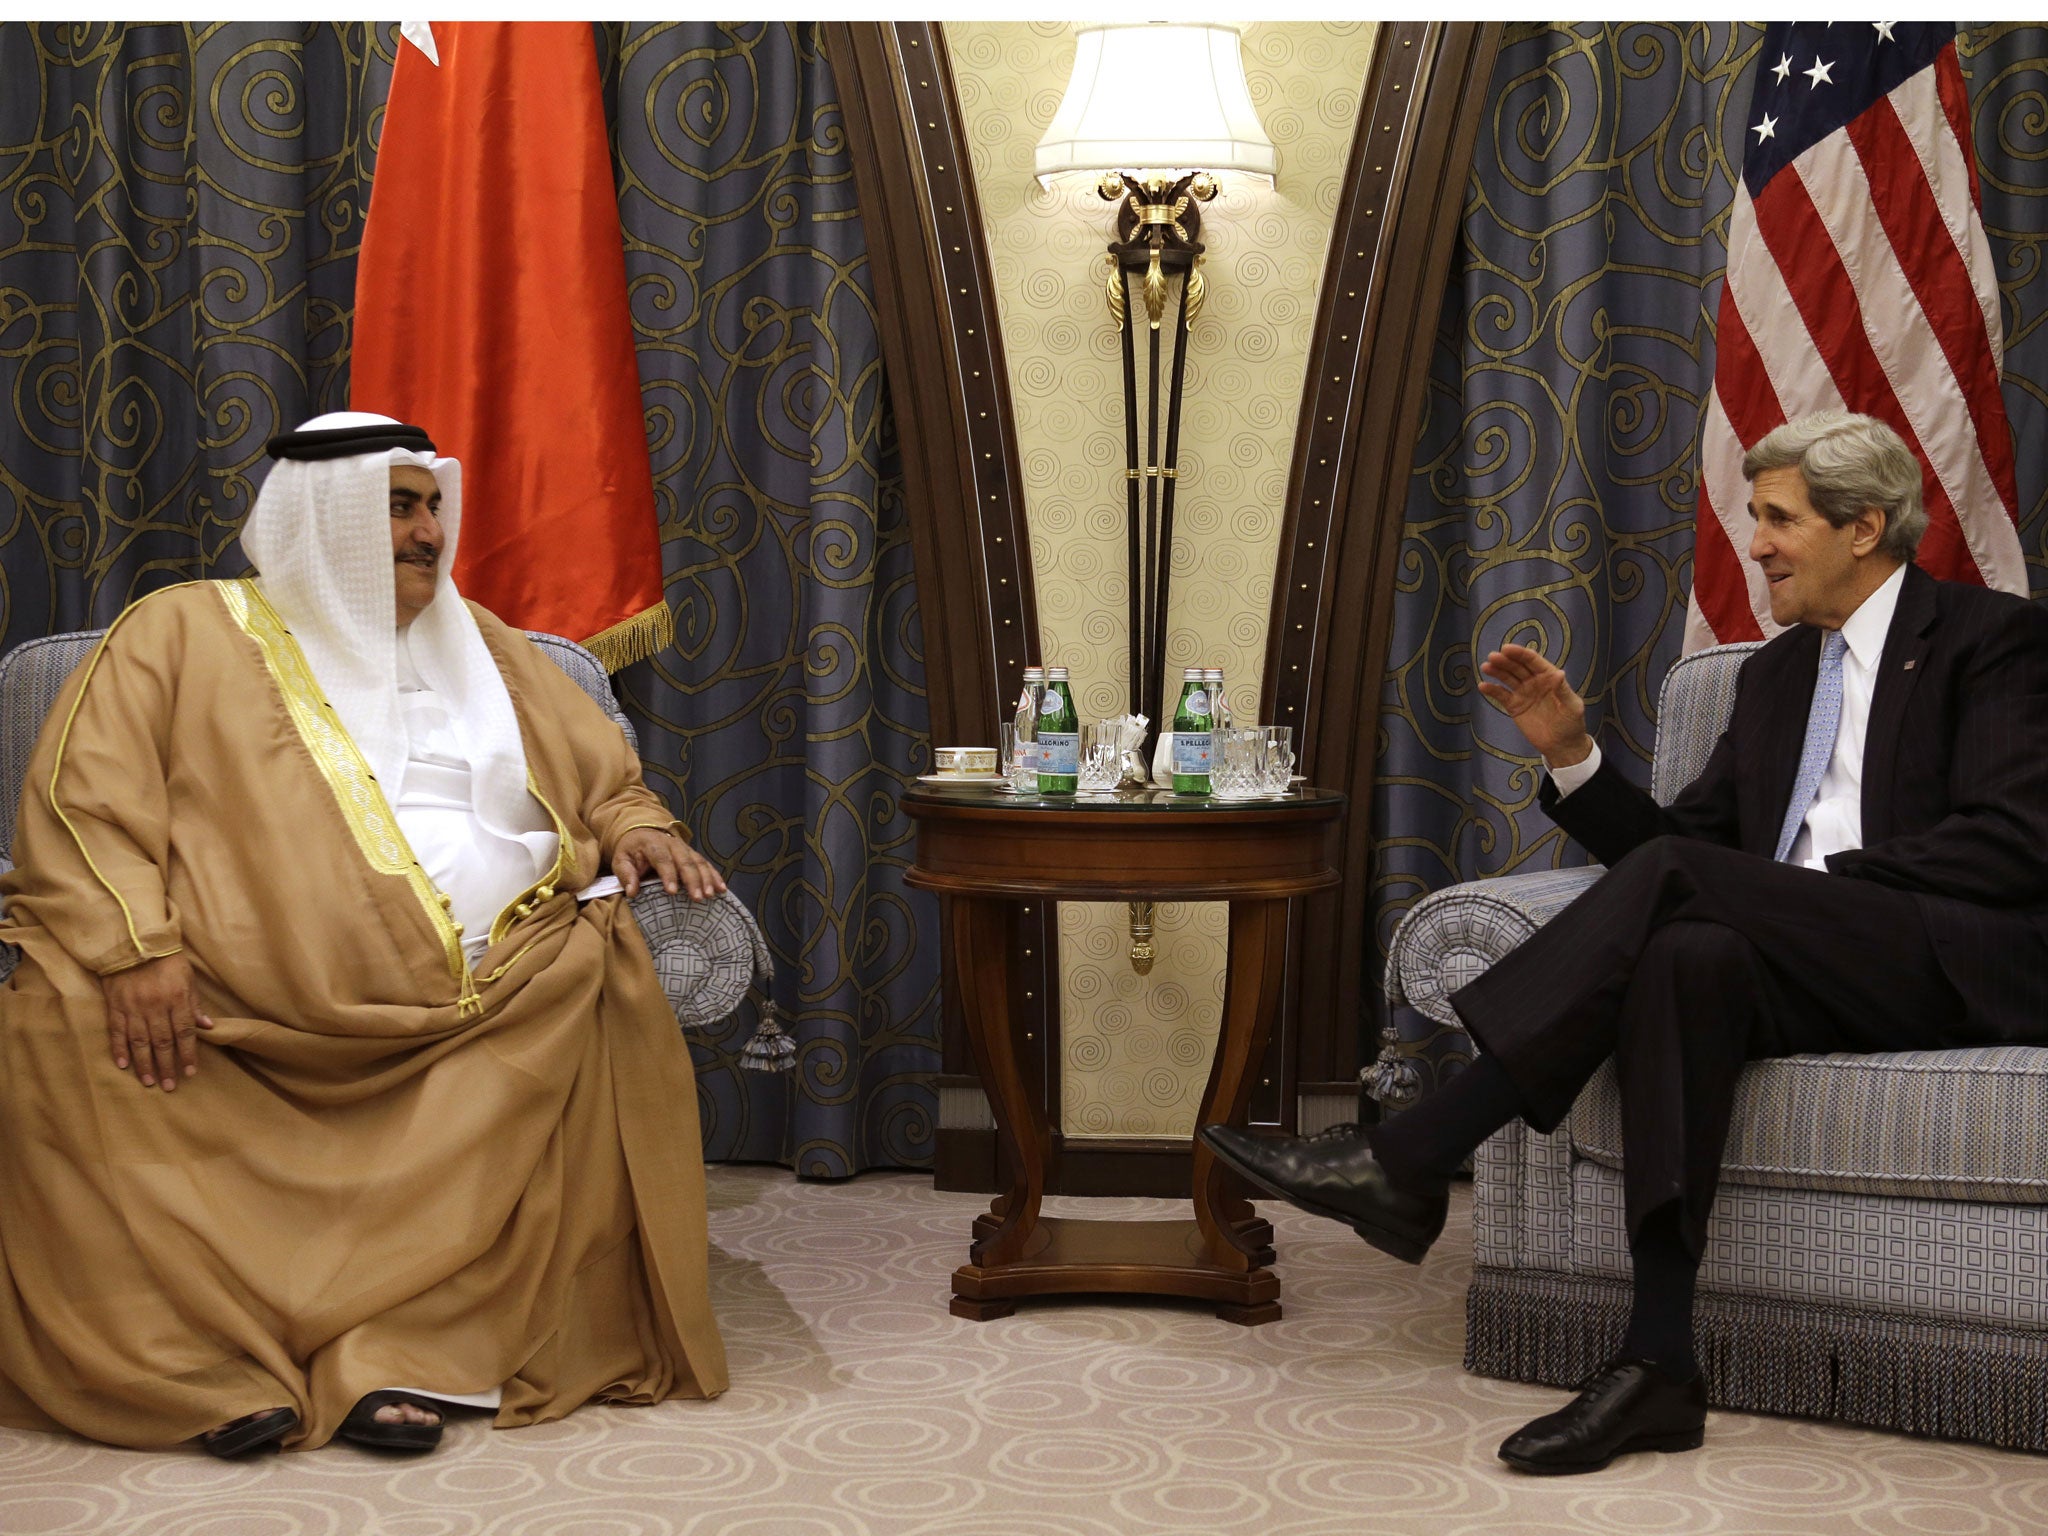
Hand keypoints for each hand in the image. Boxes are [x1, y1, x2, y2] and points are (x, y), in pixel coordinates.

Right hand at [100, 952, 212, 1091]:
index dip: (187, 1054)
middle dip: (167, 1066)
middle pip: (162, 1042)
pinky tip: (123, 1065)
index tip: (190, 1073)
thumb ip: (195, 1005)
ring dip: (144, 1064)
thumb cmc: (167, 961)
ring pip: (139, 1041)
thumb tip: (208, 1028)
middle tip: (169, 1086)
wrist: (135, 942)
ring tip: (149, 1081)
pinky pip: (116, 1031)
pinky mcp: (115, 1006)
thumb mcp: (188, 979)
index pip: (184, 1033)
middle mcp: (155, 1006)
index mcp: (177, 999)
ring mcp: (133, 1007)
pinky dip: (119, 1049)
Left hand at [613, 827, 726, 900]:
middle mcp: (672, 844)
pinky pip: (706, 864)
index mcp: (653, 844)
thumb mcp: (621, 859)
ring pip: (699, 862)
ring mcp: (685, 848)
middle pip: (685, 861)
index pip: (662, 859)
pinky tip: (722, 889)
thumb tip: (632, 892)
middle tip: (697, 898)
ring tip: (711, 894)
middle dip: (693, 880)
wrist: (642, 831)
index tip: (671, 892)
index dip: (668, 875)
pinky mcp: (693, 854)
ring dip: (707, 879)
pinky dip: (715, 876)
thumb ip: (625, 874)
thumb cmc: (631, 850)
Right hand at [1477, 643, 1592, 766]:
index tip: (1506, 649)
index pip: (1533, 661)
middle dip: (1505, 661)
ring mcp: (1523, 693)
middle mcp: (1534, 682)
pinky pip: (1501, 696)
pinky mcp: (1514, 706)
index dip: (1520, 654)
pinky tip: (1483, 686)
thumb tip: (1559, 673)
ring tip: (1485, 667)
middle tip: (1492, 657)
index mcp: (1549, 677)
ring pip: (1507, 678)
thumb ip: (1563, 690)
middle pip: (1517, 667)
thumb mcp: (1572, 707)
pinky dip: (1492, 690)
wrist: (1562, 746)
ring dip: (1496, 671)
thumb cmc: (1572, 724)